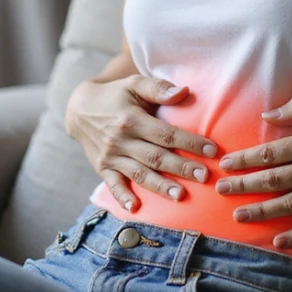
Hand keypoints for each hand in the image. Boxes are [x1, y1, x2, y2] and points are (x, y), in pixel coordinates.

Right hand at [65, 76, 217, 212]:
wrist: (79, 109)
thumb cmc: (114, 95)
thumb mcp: (134, 83)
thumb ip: (158, 88)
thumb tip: (184, 91)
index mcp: (131, 119)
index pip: (166, 134)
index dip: (190, 143)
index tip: (212, 150)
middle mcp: (120, 140)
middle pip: (156, 157)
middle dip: (182, 168)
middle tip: (205, 177)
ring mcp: (110, 156)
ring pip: (139, 174)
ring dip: (160, 186)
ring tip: (181, 196)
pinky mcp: (102, 168)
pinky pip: (113, 185)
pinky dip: (122, 197)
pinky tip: (136, 208)